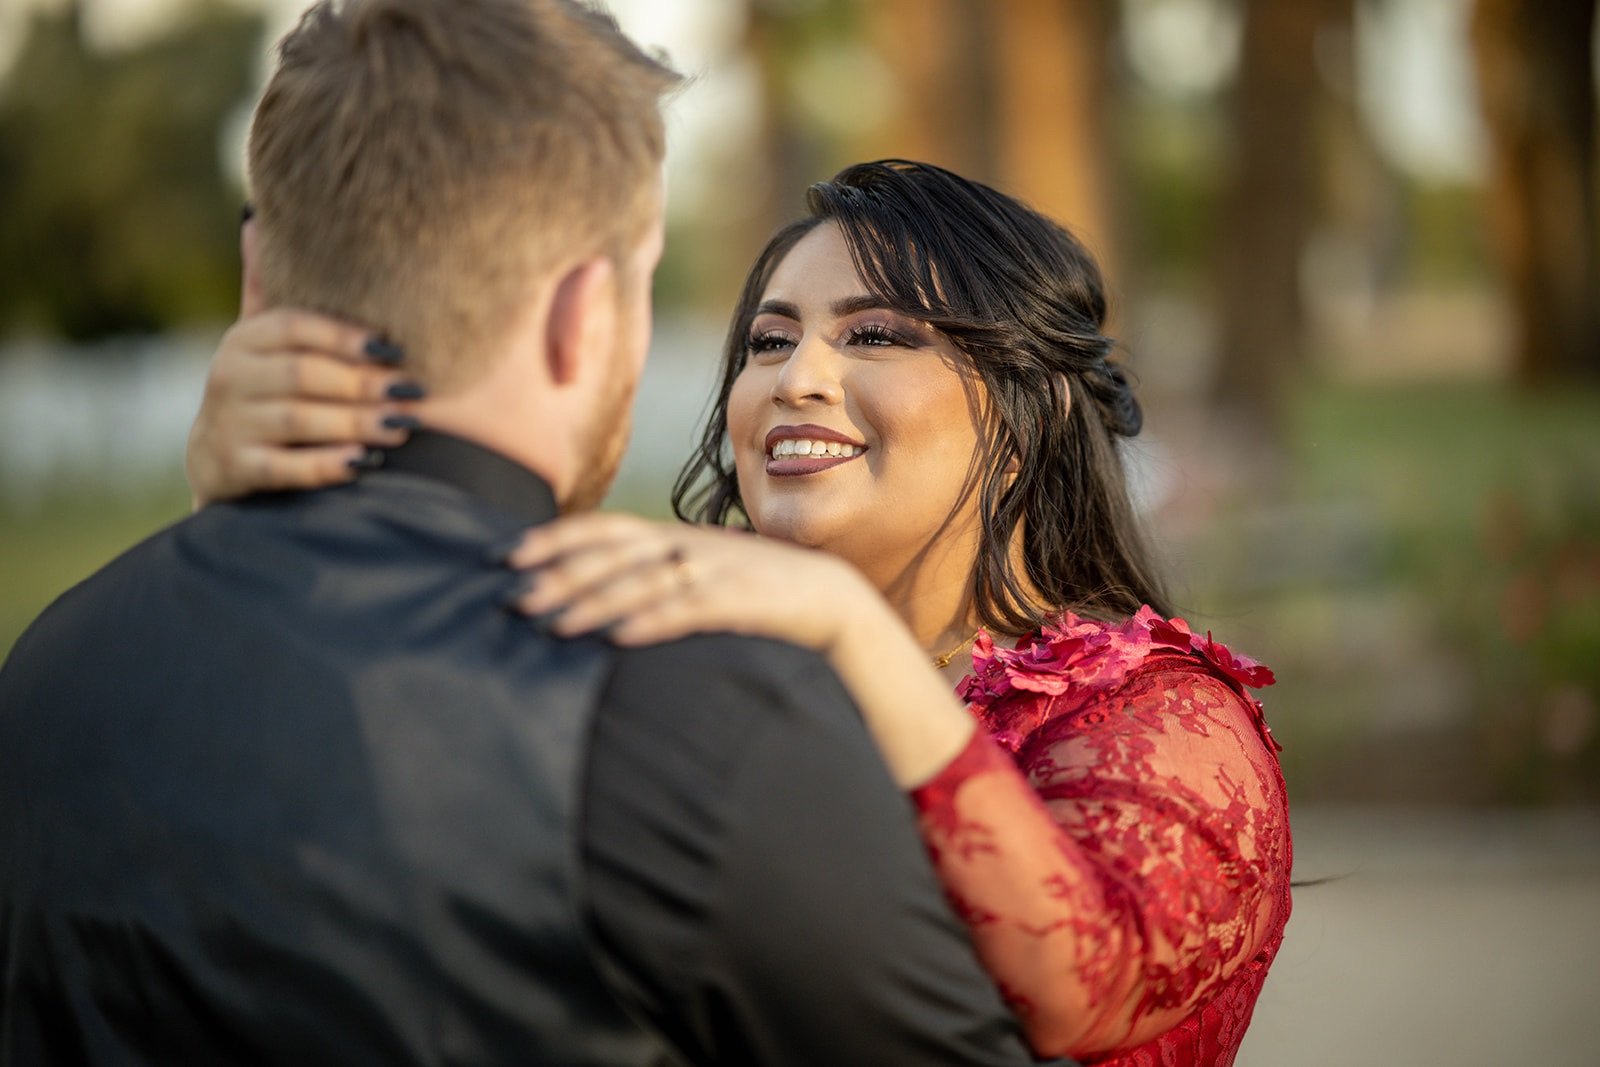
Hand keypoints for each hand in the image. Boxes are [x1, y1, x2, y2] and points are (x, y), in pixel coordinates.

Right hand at [185, 309, 425, 504]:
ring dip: (353, 423)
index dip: (344, 337)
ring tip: (399, 426)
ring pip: (297, 420)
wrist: (218, 456)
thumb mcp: (275, 354)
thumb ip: (303, 322)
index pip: (294, 327)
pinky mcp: (233, 467)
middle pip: (301, 373)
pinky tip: (360, 461)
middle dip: (361, 383)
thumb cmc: (271, 394)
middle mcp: (230, 376)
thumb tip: (292, 230)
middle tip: (409, 393)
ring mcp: (229, 423)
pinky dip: (323, 465)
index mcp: (245, 340)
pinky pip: (283, 467)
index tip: (393, 350)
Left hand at [504, 512, 873, 653]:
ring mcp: (713, 571)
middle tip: (514, 599)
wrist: (826, 598)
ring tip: (553, 625)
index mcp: (673, 536)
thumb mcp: (698, 568)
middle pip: (612, 554)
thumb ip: (652, 570)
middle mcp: (687, 546)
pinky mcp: (739, 601)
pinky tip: (618, 639)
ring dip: (594, 602)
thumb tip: (593, 586)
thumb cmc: (753, 589)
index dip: (554, 537)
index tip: (508, 555)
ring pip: (642, 582)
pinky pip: (688, 610)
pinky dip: (652, 622)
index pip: (604, 527)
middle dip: (560, 576)